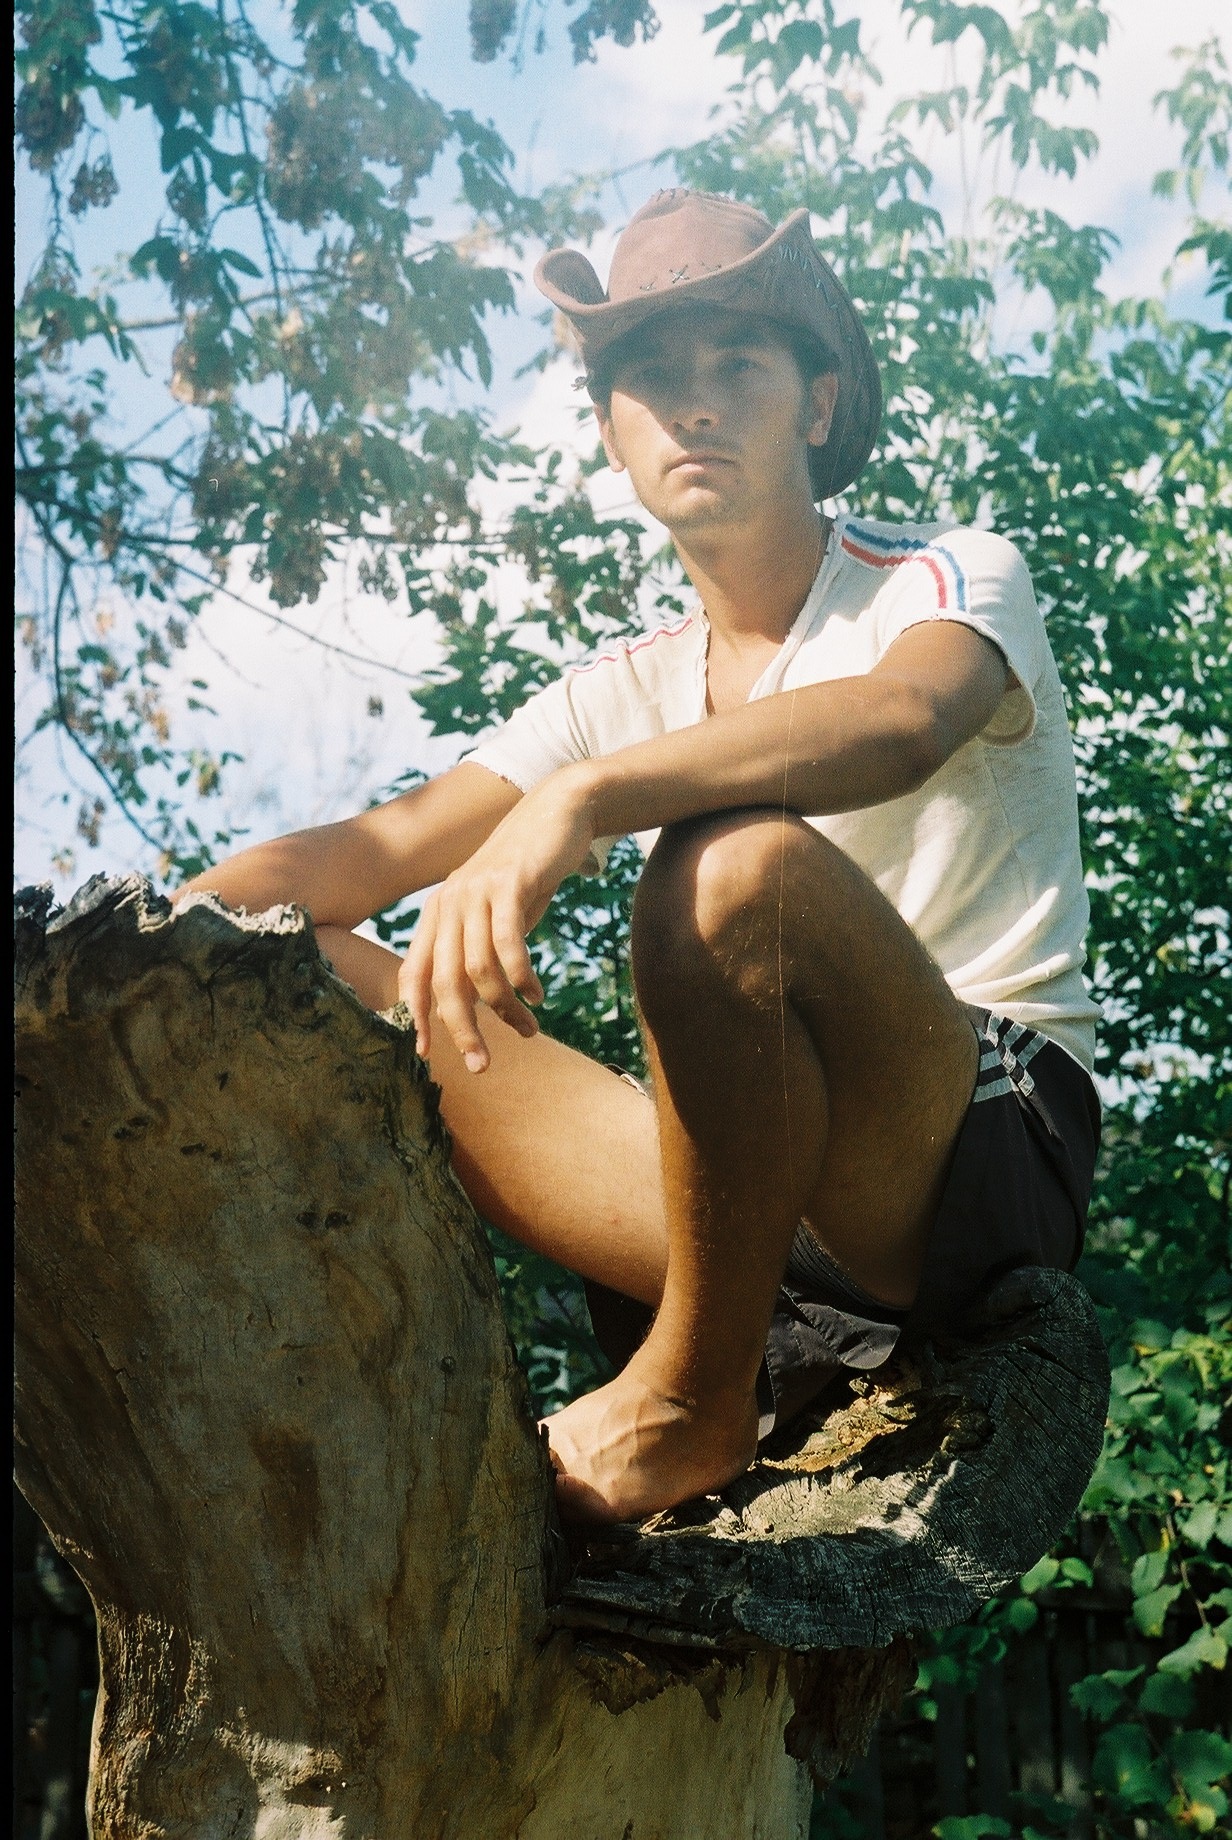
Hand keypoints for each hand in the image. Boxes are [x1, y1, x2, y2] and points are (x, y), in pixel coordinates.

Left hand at [400, 768, 596, 1071]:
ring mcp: (475, 892)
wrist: (556, 812)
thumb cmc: (526, 873)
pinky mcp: (508, 884)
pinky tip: (537, 995)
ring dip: (504, 1009)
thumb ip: (480, 951)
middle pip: (444, 982)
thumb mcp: (495, 914)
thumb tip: (477, 1003)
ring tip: (528, 1029)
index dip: (416, 1017)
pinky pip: (508, 943)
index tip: (428, 1056)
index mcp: (437, 915)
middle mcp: (448, 904)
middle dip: (461, 1029)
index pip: (414, 975)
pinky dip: (522, 978)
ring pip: (478, 969)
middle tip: (482, 1065)